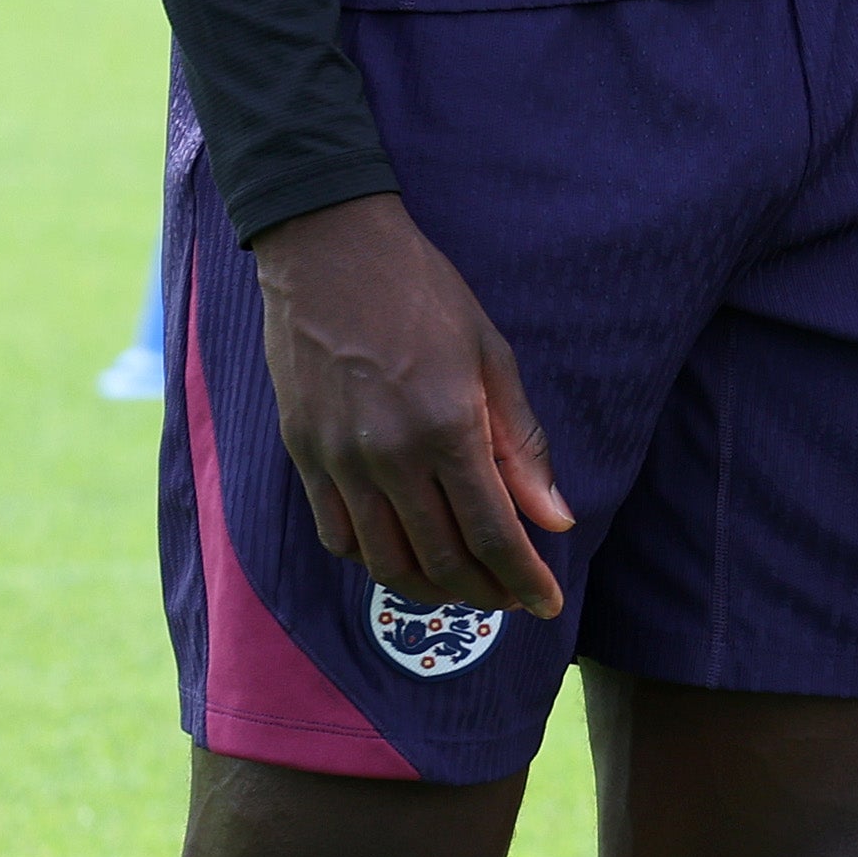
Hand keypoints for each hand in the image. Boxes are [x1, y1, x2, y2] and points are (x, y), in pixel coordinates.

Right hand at [248, 192, 574, 618]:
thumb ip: (521, 444)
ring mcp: (339, 461)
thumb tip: (554, 520)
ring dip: (432, 589)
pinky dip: (376, 561)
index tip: (548, 603)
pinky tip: (405, 556)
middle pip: (441, 559)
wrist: (328, 253)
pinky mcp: (303, 456)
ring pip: (385, 561)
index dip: (524, 578)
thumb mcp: (492, 355)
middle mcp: (389, 456)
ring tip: (467, 589)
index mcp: (447, 427)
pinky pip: (338, 536)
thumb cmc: (424, 294)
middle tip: (513, 600)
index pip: (492, 532)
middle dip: (486, 593)